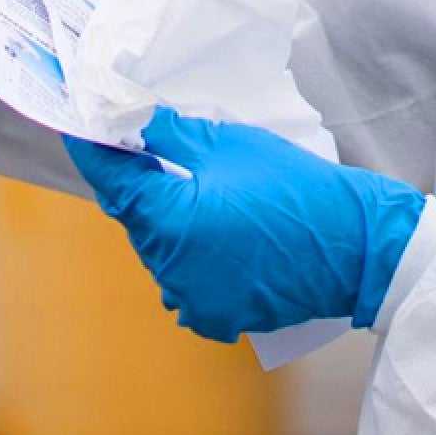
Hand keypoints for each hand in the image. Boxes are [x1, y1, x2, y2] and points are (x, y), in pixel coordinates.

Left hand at [65, 110, 425, 341]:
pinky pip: (183, 281)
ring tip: (195, 191)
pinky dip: (188, 257)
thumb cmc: (298, 189)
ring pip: (158, 249)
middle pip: (135, 216)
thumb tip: (130, 119)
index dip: (91, 149)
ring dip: (166, 221)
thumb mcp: (229, 145)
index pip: (111, 180)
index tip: (77, 125)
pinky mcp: (217, 315)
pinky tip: (211, 234)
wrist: (358, 248)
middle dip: (138, 183)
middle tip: (144, 147)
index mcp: (169, 222)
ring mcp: (193, 298)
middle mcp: (171, 268)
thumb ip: (169, 134)